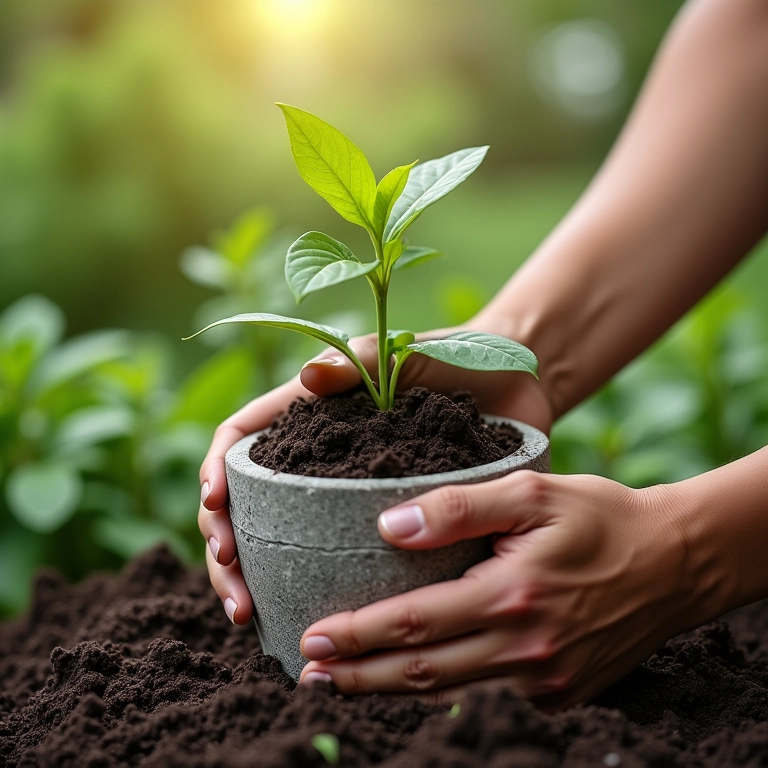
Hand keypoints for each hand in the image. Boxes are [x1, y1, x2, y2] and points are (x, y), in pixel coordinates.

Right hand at [198, 322, 553, 624]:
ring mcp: (344, 490)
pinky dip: (307, 583)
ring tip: (253, 614)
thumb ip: (357, 360)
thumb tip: (308, 378)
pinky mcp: (382, 516)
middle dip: (225, 546)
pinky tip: (307, 615)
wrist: (511, 380)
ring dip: (254, 577)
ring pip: (277, 535)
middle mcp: (317, 457)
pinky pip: (334, 550)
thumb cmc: (450, 354)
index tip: (216, 505)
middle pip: (245, 502)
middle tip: (237, 593)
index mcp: (309, 413)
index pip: (240, 441)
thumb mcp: (400, 350)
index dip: (217, 471)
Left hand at [298, 472, 693, 708]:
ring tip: (346, 679)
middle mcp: (526, 650)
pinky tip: (420, 667)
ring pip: (451, 688)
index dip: (357, 635)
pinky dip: (448, 681)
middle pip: (422, 673)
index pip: (414, 624)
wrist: (674, 562)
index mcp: (513, 596)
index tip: (312, 637)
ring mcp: (545, 680)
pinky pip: (489, 690)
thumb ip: (457, 508)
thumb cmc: (599, 516)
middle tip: (309, 672)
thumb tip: (390, 528)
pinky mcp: (559, 693)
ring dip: (393, 686)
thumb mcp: (532, 492)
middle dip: (359, 675)